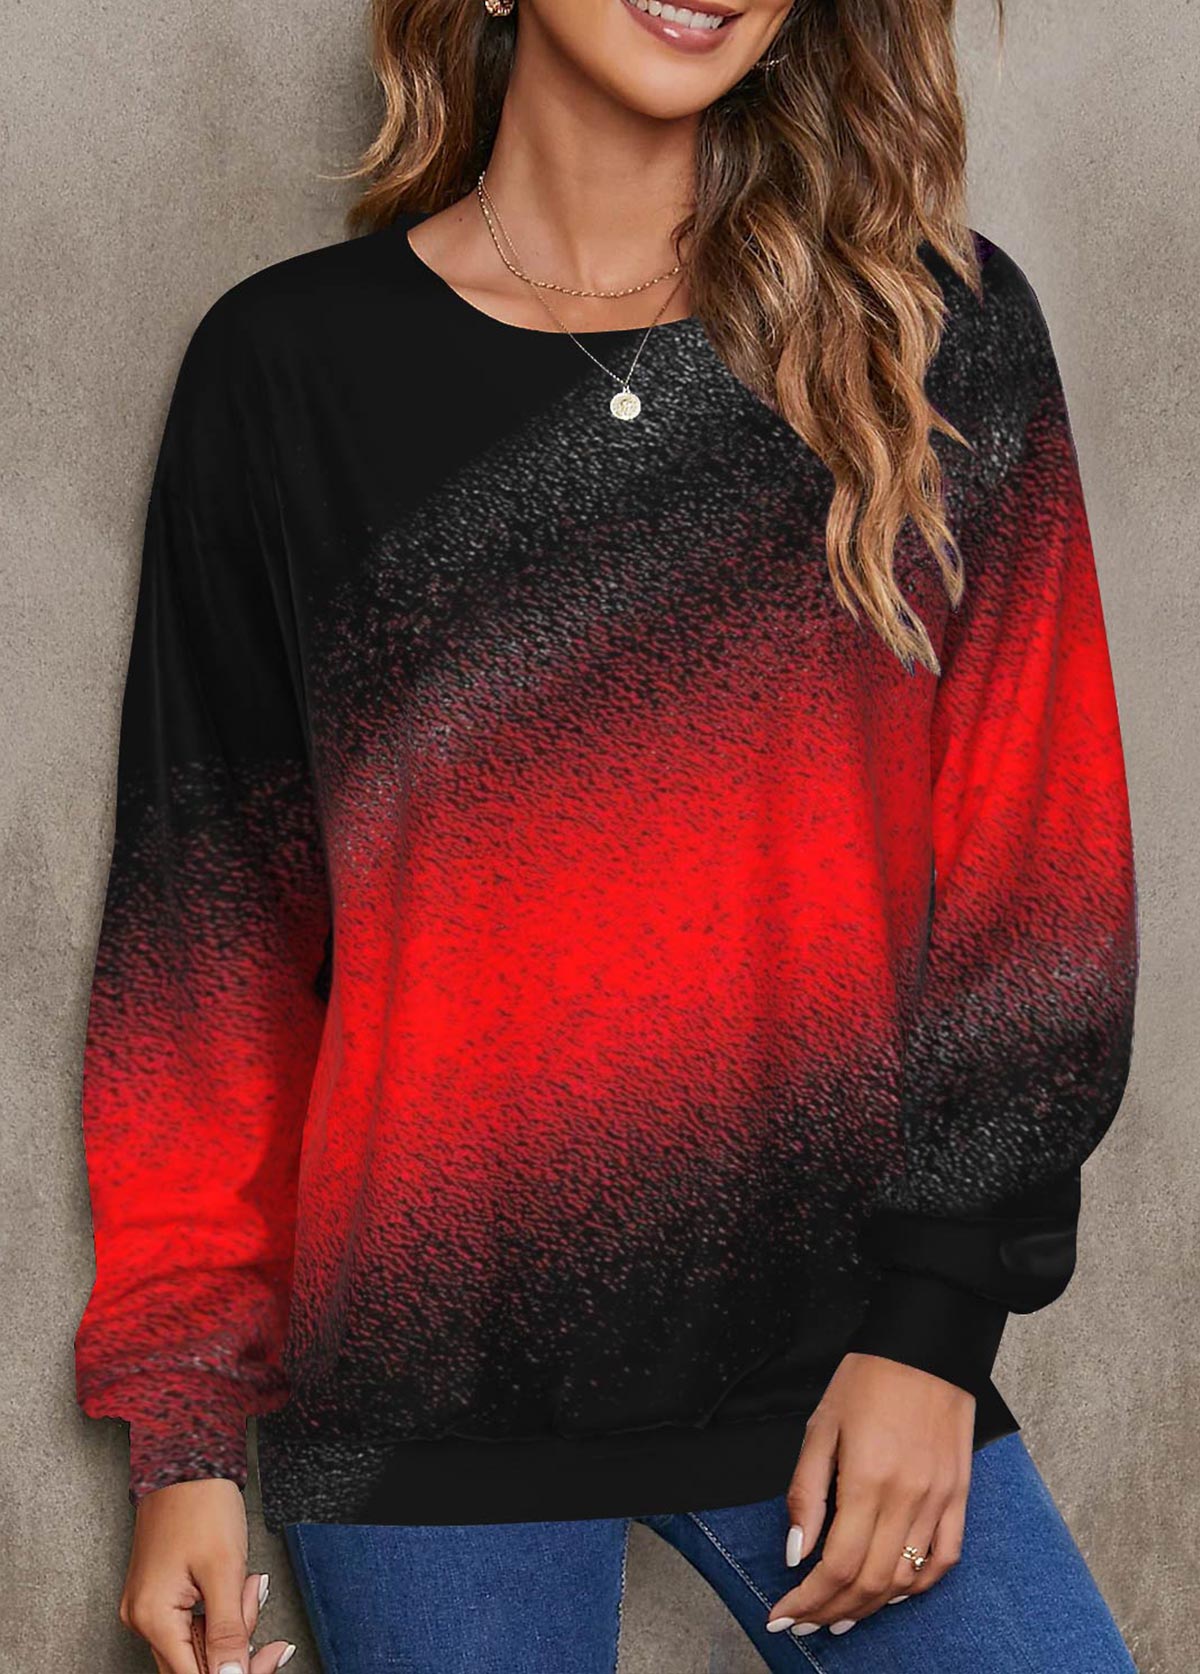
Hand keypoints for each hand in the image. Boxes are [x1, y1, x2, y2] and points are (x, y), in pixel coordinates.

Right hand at [118, 1477, 295, 1672]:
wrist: (186, 1460)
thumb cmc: (202, 1503)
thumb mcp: (225, 1570)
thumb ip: (228, 1632)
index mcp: (153, 1617)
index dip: (237, 1671)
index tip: (271, 1657)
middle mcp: (142, 1618)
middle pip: (197, 1662)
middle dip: (237, 1640)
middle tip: (257, 1596)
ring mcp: (148, 1607)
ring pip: (199, 1643)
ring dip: (232, 1620)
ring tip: (247, 1579)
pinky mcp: (159, 1595)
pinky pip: (194, 1622)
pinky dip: (220, 1609)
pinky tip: (235, 1582)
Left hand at [766, 1351, 973, 1638]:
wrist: (927, 1345)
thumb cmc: (866, 1379)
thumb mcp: (821, 1426)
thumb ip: (807, 1492)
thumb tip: (796, 1553)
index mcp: (868, 1480)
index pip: (836, 1565)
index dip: (807, 1599)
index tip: (781, 1613)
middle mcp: (908, 1499)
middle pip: (870, 1583)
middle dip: (831, 1612)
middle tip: (803, 1622)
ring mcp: (940, 1500)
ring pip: (906, 1580)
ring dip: (870, 1608)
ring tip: (838, 1617)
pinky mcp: (960, 1496)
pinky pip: (945, 1560)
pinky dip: (919, 1587)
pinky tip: (894, 1595)